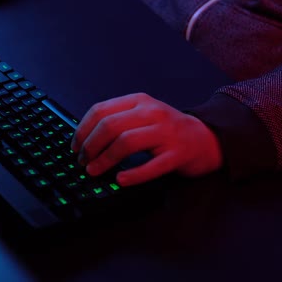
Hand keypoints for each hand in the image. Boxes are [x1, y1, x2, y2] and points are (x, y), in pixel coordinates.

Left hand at [71, 93, 222, 185]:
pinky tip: (120, 180)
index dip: (82, 129)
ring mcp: (166, 132)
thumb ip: (117, 120)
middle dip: (90, 146)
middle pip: (110, 126)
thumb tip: (83, 139)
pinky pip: (151, 166)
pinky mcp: (178, 154)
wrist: (207, 138)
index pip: (101, 110)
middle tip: (83, 161)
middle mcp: (152, 112)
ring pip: (126, 142)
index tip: (75, 146)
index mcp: (139, 101)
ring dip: (104, 159)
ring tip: (94, 171)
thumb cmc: (167, 130)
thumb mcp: (143, 115)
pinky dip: (132, 175)